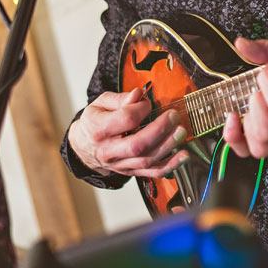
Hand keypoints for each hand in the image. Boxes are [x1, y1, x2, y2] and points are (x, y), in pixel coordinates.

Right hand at [67, 87, 189, 177]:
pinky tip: (183, 155)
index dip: (141, 109)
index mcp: (99, 129)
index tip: (147, 103)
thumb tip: (138, 94)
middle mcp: (108, 150)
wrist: (84, 147)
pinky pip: (152, 172)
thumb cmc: (94, 122)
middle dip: (160, 129)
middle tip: (173, 116)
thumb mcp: (100, 104)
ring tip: (181, 131)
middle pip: (138, 145)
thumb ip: (120, 98)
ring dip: (168, 146)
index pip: (125, 120)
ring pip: (147, 160)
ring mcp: (120, 164)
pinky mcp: (130, 172)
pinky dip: (171, 165)